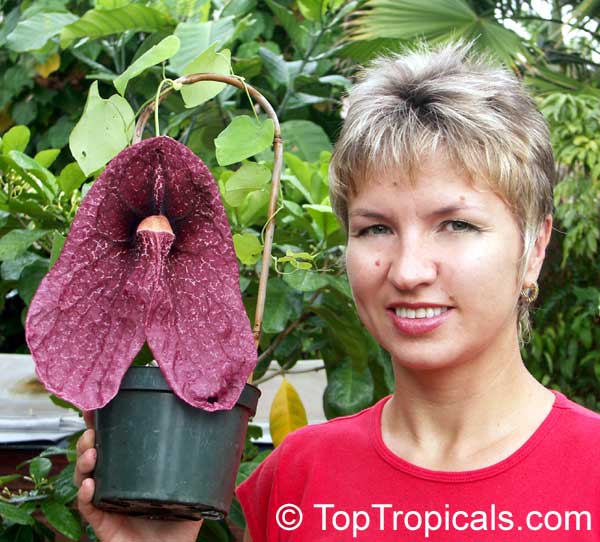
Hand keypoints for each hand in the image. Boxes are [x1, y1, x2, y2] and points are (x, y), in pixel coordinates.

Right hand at [74, 411, 202, 541]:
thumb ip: (200, 466)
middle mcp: (117, 483)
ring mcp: (108, 502)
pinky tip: (90, 485)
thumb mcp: (193, 489)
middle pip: (94, 455)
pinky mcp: (104, 523)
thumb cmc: (180, 525)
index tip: (98, 408)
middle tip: (92, 431)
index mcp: (134, 471)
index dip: (104, 425)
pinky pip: (88, 508)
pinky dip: (85, 495)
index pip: (116, 443)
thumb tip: (221, 438)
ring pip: (84, 477)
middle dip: (88, 439)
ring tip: (92, 453)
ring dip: (84, 462)